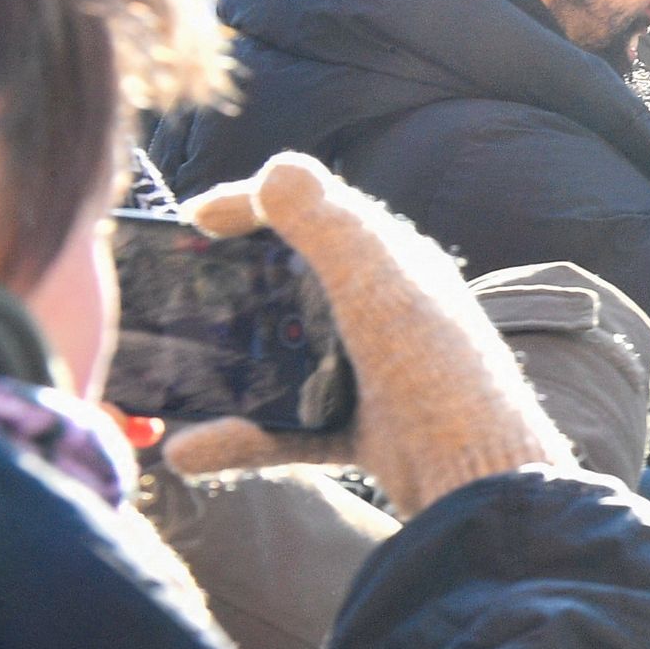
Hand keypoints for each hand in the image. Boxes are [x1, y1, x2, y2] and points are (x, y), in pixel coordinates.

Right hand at [165, 153, 571, 515]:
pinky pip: (287, 428)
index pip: (316, 213)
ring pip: (282, 358)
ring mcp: (374, 370)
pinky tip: (192, 450)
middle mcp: (386, 310)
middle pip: (292, 283)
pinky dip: (241, 437)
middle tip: (174, 289)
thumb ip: (327, 224)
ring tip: (173, 377)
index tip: (194, 217)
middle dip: (230, 285)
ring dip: (225, 371)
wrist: (476, 478)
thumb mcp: (378, 283)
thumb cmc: (434, 369)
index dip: (253, 205)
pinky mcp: (363, 427)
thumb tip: (276, 169)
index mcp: (395, 264)